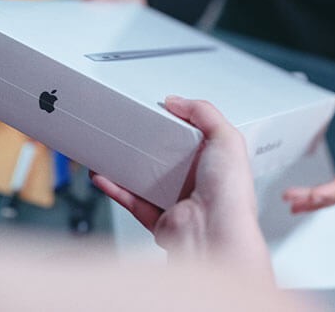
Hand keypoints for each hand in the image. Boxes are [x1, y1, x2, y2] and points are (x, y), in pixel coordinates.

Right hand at [91, 96, 269, 274]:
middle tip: (130, 129)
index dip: (178, 126)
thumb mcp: (227, 137)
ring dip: (125, 167)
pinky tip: (104, 174)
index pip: (194, 139)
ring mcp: (176, 202)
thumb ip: (204, 113)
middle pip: (166, 159)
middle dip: (147, 145)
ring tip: (109, 148)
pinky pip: (132, 200)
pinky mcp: (157, 219)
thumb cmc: (230, 194)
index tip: (158, 113)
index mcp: (215, 164)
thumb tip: (177, 102)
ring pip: (144, 180)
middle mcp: (197, 184)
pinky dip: (115, 188)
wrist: (215, 233)